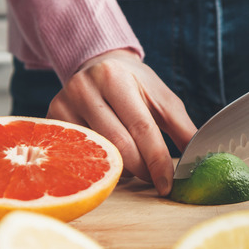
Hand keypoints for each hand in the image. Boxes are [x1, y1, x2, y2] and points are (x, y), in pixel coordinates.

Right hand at [47, 49, 196, 195]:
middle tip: (155, 181)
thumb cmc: (134, 84)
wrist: (98, 64)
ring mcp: (62, 104)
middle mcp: (84, 88)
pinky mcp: (51, 120)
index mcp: (115, 77)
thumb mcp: (161, 97)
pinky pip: (78, 155)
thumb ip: (181, 127)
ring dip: (123, 169)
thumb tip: (198, 160)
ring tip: (136, 167)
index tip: (168, 184)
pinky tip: (112, 165)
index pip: (141, 128)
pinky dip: (100, 165)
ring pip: (97, 153)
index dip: (157, 160)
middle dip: (142, 169)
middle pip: (117, 144)